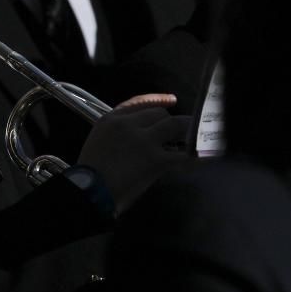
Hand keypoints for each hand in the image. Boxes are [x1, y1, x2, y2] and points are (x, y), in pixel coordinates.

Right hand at [77, 94, 191, 212]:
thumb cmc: (92, 172)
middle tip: (181, 132)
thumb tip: (143, 133)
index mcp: (111, 120)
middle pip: (160, 114)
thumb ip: (118, 132)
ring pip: (175, 125)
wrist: (90, 191)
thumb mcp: (98, 141)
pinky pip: (182, 153)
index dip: (158, 99)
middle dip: (171, 123)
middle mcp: (128, 125)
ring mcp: (143, 141)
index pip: (139, 102)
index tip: (172, 100)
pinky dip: (194, 154)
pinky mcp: (155, 159)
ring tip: (194, 139)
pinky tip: (200, 155)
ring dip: (187, 132)